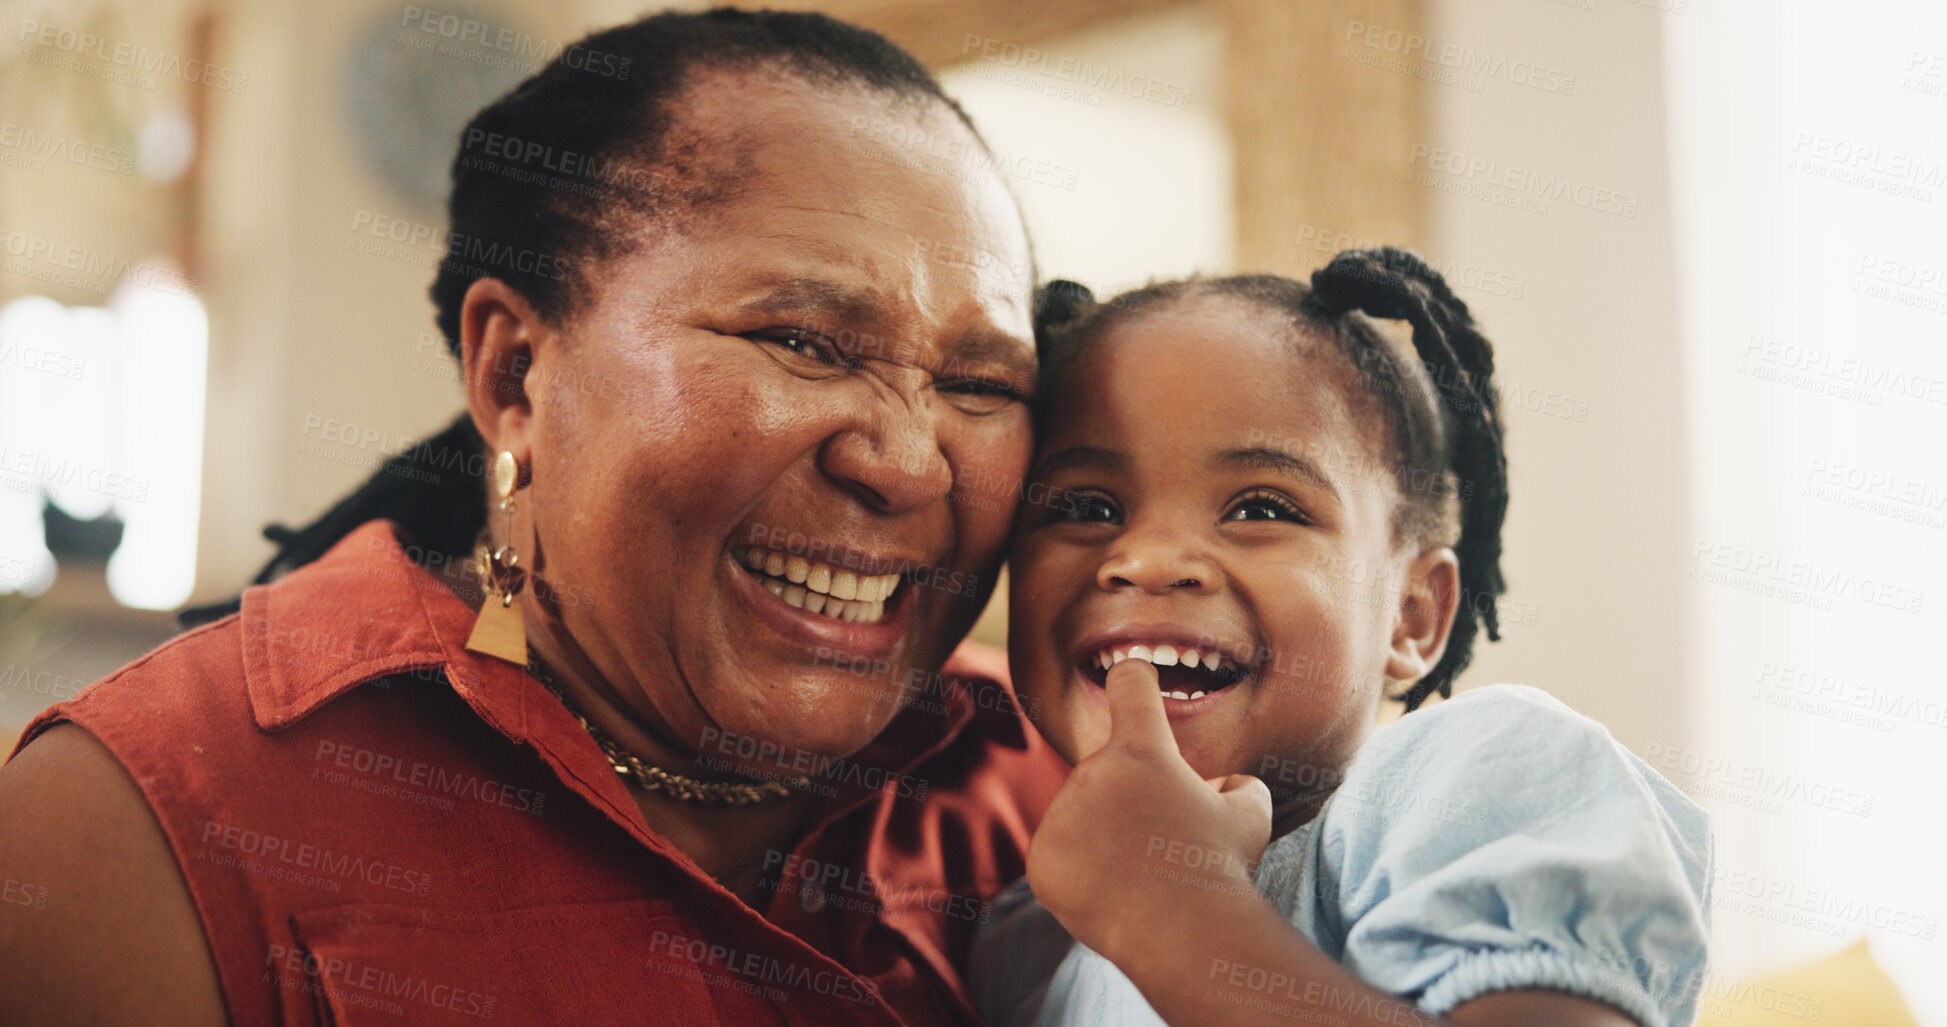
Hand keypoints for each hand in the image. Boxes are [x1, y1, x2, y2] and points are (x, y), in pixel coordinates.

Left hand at [1026, 659, 1272, 964]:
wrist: (1183, 931)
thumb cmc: (1221, 868)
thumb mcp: (1251, 814)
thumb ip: (1236, 785)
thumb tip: (1221, 786)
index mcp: (1142, 750)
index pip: (1129, 685)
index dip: (1133, 677)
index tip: (1129, 673)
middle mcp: (1093, 771)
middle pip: (1108, 772)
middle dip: (1130, 798)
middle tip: (1161, 842)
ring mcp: (1061, 815)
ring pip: (1081, 815)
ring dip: (1104, 835)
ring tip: (1139, 874)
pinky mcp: (1042, 858)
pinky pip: (1060, 855)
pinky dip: (1080, 871)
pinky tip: (1112, 891)